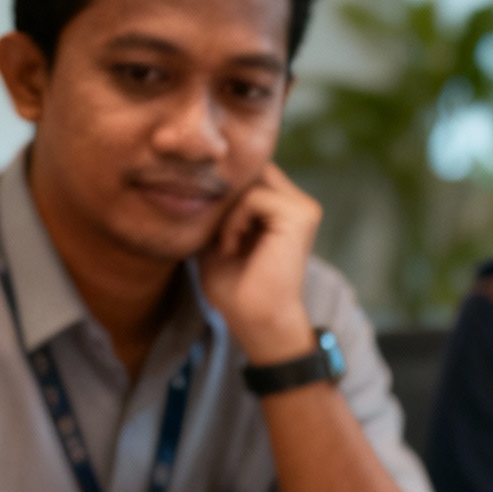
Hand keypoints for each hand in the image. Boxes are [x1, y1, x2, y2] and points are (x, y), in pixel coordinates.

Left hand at [198, 163, 322, 363]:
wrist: (256, 322)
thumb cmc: (236, 289)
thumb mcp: (216, 238)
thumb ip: (215, 207)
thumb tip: (190, 177)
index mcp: (282, 207)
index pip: (247, 173)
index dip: (221, 191)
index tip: (209, 228)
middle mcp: (297, 202)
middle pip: (249, 169)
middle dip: (223, 195)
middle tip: (213, 233)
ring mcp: (303, 207)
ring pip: (251, 179)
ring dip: (227, 210)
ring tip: (224, 244)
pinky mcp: (300, 215)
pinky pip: (255, 196)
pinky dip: (234, 220)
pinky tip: (231, 247)